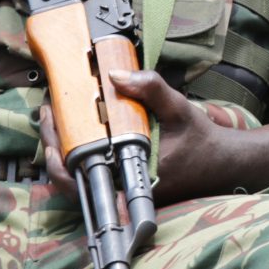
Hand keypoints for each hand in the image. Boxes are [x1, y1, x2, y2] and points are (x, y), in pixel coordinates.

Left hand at [36, 68, 252, 204]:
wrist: (221, 163)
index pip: (81, 177)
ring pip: (77, 180)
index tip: (51, 122)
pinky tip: (72, 132)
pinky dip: (76, 155)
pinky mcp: (123, 187)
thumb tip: (114, 74)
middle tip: (46, 113)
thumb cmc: (201, 140)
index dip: (57, 154)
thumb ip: (151, 90)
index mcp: (132, 178)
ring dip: (61, 150)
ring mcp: (121, 193)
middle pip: (70, 178)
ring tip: (53, 119)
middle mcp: (122, 192)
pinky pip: (89, 176)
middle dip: (52, 144)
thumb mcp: (179, 109)